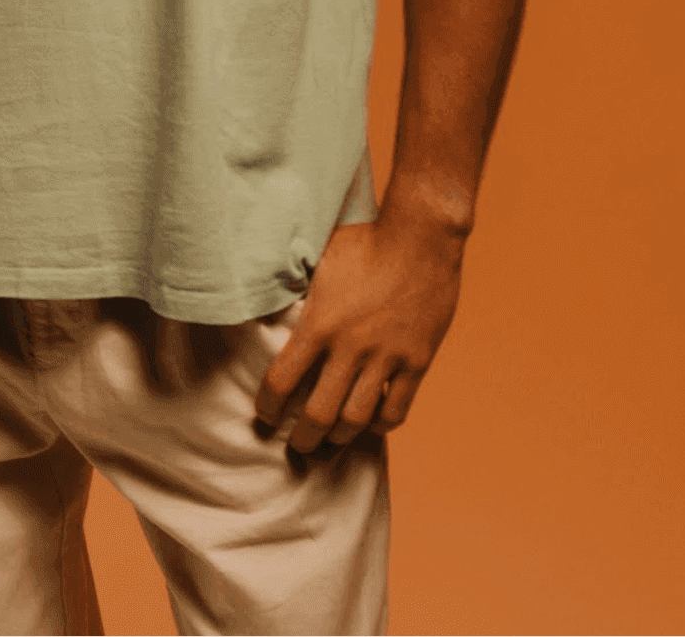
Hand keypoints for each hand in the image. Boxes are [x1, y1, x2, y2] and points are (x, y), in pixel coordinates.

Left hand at [256, 214, 464, 452]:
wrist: (421, 238)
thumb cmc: (364, 241)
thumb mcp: (318, 260)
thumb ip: (296, 286)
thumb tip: (263, 290)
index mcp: (319, 324)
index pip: (282, 379)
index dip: (268, 405)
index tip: (263, 416)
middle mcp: (350, 347)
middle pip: (320, 412)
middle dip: (304, 436)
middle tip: (297, 445)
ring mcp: (386, 357)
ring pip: (358, 418)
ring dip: (340, 437)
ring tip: (331, 442)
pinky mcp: (417, 360)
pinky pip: (397, 407)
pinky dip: (381, 424)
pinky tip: (371, 425)